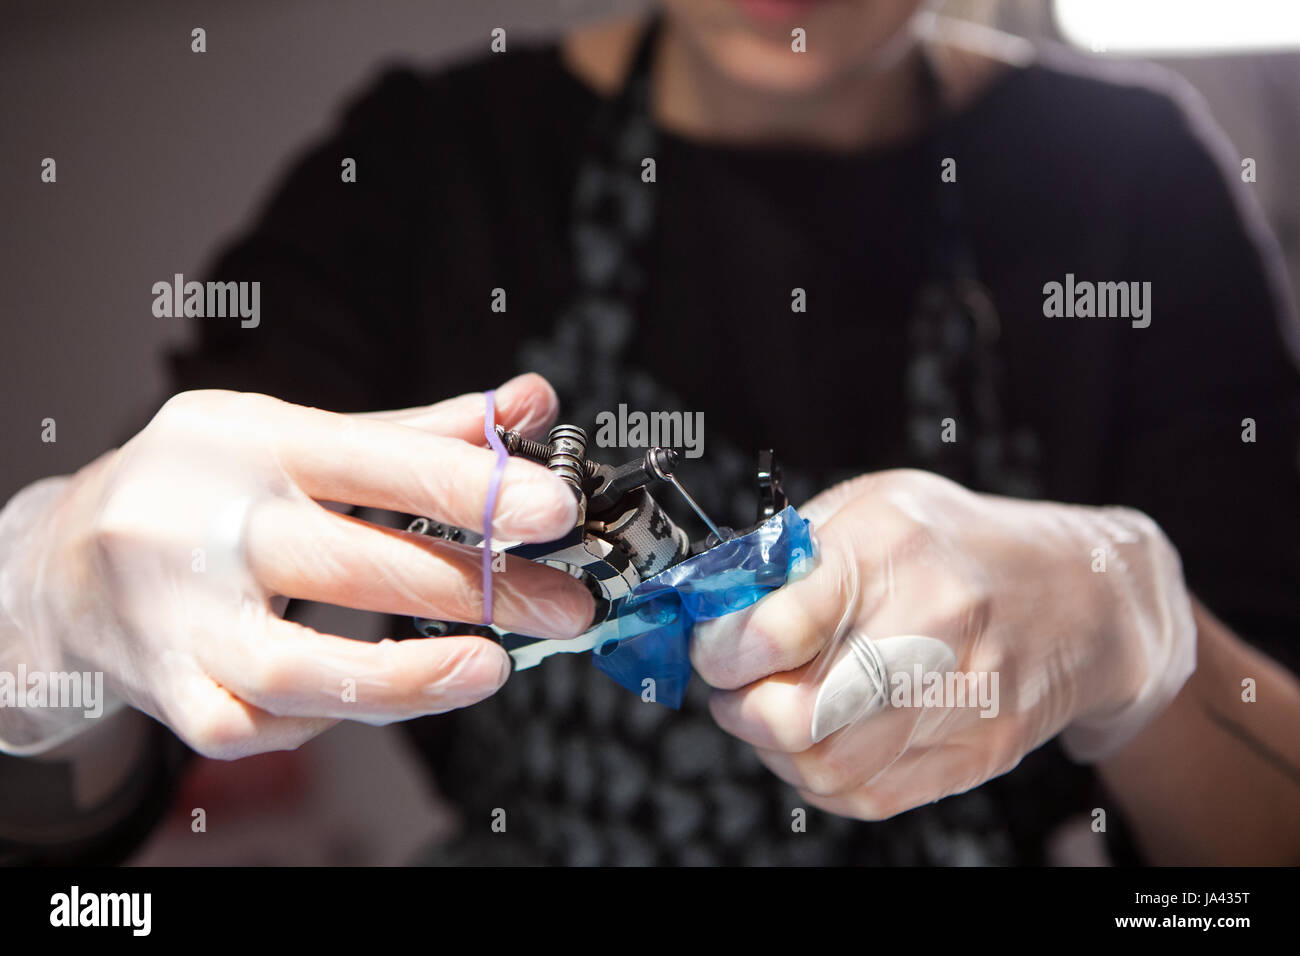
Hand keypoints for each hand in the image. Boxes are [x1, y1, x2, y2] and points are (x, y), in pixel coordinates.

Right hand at [0, 374, 592, 757]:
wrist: (66, 558)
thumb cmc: (205, 485)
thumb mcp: (296, 433)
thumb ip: (418, 433)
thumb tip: (529, 406)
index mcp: (255, 444)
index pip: (375, 460)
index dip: (470, 488)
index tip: (553, 510)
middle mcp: (210, 525)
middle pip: (353, 564)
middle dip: (478, 590)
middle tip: (565, 607)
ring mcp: (179, 615)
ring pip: (297, 666)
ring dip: (407, 676)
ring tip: (491, 668)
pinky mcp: (169, 688)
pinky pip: (255, 724)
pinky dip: (321, 717)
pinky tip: (372, 694)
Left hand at [691, 469, 1194, 818]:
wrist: (1084, 597)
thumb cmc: (961, 544)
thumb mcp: (872, 505)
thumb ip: (789, 553)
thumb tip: (717, 603)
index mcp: (890, 549)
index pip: (775, 630)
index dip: (721, 651)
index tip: (717, 646)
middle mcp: (931, 624)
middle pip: (797, 718)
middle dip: (741, 711)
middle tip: (736, 688)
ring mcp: (961, 698)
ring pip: (826, 768)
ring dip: (775, 749)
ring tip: (778, 710)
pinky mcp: (978, 753)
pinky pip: (867, 797)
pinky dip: (822, 778)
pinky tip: (824, 736)